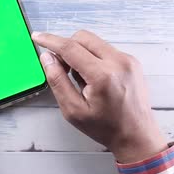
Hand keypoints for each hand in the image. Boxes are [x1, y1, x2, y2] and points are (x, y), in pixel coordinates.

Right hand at [32, 30, 166, 163]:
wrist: (136, 135)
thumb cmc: (106, 127)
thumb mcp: (73, 110)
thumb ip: (57, 81)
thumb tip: (47, 57)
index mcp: (102, 76)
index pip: (70, 48)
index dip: (50, 41)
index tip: (38, 37)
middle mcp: (118, 62)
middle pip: (82, 38)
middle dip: (66, 48)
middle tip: (62, 68)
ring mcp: (127, 60)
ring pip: (94, 41)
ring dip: (80, 53)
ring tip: (82, 79)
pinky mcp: (131, 61)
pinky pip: (105, 49)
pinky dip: (93, 57)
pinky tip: (94, 78)